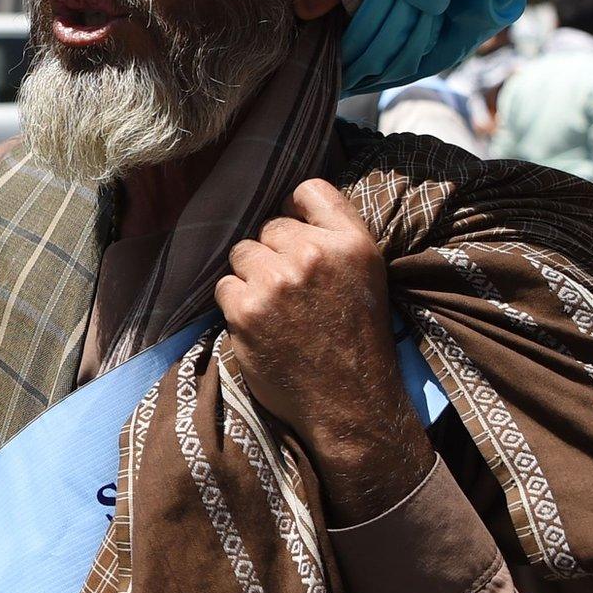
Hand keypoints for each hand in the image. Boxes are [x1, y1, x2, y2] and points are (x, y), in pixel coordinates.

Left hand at [216, 180, 431, 523]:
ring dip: (253, 277)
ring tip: (278, 309)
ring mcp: (276, 281)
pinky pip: (226, 285)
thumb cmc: (357, 337)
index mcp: (351, 242)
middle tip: (294, 291)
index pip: (309, 190)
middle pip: (270, 227)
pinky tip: (261, 325)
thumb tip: (288, 202)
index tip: (300, 235)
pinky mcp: (246, 310)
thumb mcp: (367, 274)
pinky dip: (236, 304)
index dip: (299, 212)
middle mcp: (313, 255)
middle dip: (275, 254)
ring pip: (243, 253)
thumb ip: (334, 233)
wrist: (349, 402)